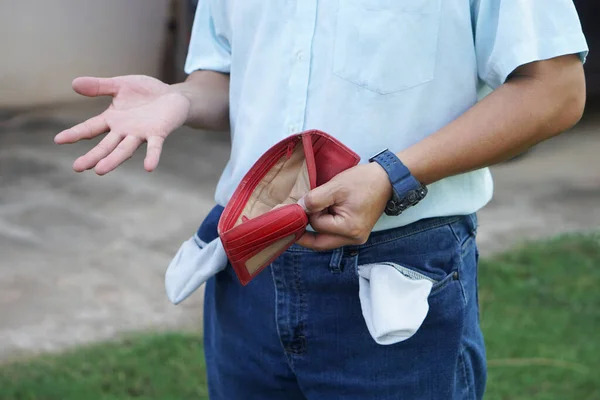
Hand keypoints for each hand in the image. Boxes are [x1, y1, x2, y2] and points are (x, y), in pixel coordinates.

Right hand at [54, 75, 190, 174]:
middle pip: (105, 146)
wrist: (174, 96)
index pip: (90, 128)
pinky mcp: (158, 133)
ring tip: (100, 170)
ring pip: (125, 149)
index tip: (58, 140)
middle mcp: (124, 130)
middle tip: (77, 167)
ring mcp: (141, 134)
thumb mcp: (120, 85)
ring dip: (113, 160)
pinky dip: (152, 157)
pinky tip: (149, 167)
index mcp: (113, 119)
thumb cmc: (146, 92)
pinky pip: (154, 147)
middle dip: (92, 156)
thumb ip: (99, 86)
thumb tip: (74, 84)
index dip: (75, 134)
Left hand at [296, 163, 392, 250]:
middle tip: (292, 221)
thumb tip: (297, 209)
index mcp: (349, 229)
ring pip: (326, 241)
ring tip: (313, 212)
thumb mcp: (336, 187)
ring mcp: (356, 238)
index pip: (318, 226)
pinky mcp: (356, 233)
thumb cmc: (363, 182)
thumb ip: (314, 199)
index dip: (309, 213)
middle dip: (305, 232)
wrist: (386, 179)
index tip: (308, 200)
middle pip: (320, 243)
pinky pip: (334, 235)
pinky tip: (322, 215)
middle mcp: (354, 239)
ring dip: (316, 228)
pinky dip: (325, 227)